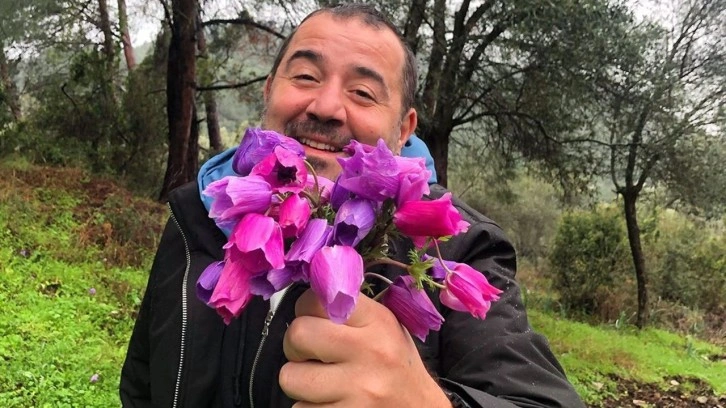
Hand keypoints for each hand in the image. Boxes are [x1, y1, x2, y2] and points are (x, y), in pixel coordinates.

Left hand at [280, 289, 451, 406]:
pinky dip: (309, 406)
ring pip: (290, 377)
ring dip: (299, 381)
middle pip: (298, 334)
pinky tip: (331, 401)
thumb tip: (311, 286)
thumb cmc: (396, 367)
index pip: (316, 299)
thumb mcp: (385, 327)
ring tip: (322, 381)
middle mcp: (369, 352)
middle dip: (295, 346)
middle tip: (310, 354)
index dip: (305, 310)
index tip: (314, 320)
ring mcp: (358, 389)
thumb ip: (349, 308)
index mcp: (377, 321)